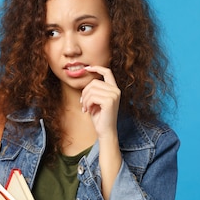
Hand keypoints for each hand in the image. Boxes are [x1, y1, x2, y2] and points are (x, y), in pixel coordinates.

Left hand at [81, 65, 122, 199]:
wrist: (105, 131)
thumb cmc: (99, 117)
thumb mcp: (95, 101)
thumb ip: (93, 90)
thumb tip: (85, 79)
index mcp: (114, 89)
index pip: (107, 72)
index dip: (96, 68)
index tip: (86, 68)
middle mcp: (116, 90)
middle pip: (94, 82)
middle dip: (85, 93)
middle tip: (83, 104)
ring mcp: (114, 95)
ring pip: (91, 90)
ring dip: (85, 100)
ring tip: (86, 108)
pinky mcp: (109, 101)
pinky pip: (92, 96)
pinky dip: (86, 103)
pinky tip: (88, 111)